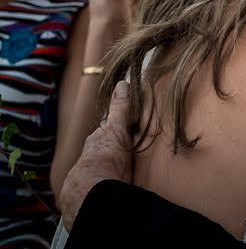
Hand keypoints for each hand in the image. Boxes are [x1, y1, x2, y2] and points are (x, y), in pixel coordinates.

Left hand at [59, 81, 132, 230]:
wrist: (92, 190)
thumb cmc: (106, 157)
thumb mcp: (117, 129)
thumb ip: (120, 109)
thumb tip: (122, 83)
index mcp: (96, 144)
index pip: (103, 136)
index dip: (112, 136)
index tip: (118, 137)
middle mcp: (87, 161)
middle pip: (99, 155)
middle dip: (108, 157)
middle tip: (122, 158)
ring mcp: (85, 181)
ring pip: (95, 175)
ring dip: (104, 178)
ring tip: (118, 182)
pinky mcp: (85, 200)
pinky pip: (94, 194)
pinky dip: (101, 195)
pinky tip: (109, 197)